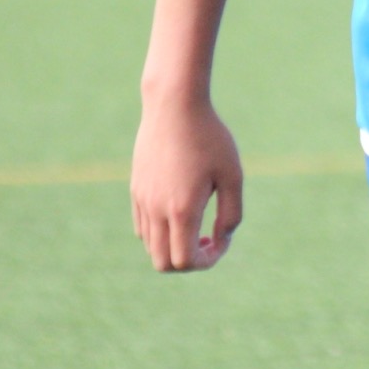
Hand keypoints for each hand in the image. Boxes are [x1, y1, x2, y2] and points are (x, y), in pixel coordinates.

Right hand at [131, 97, 243, 271]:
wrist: (174, 105)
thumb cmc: (210, 137)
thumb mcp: (232, 175)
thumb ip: (231, 214)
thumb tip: (220, 239)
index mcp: (182, 210)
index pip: (185, 262)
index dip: (207, 261)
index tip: (222, 240)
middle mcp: (157, 210)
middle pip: (162, 263)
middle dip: (188, 261)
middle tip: (208, 238)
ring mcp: (142, 200)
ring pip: (150, 246)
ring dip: (173, 245)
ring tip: (195, 223)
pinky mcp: (136, 188)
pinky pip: (142, 226)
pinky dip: (160, 231)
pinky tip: (180, 208)